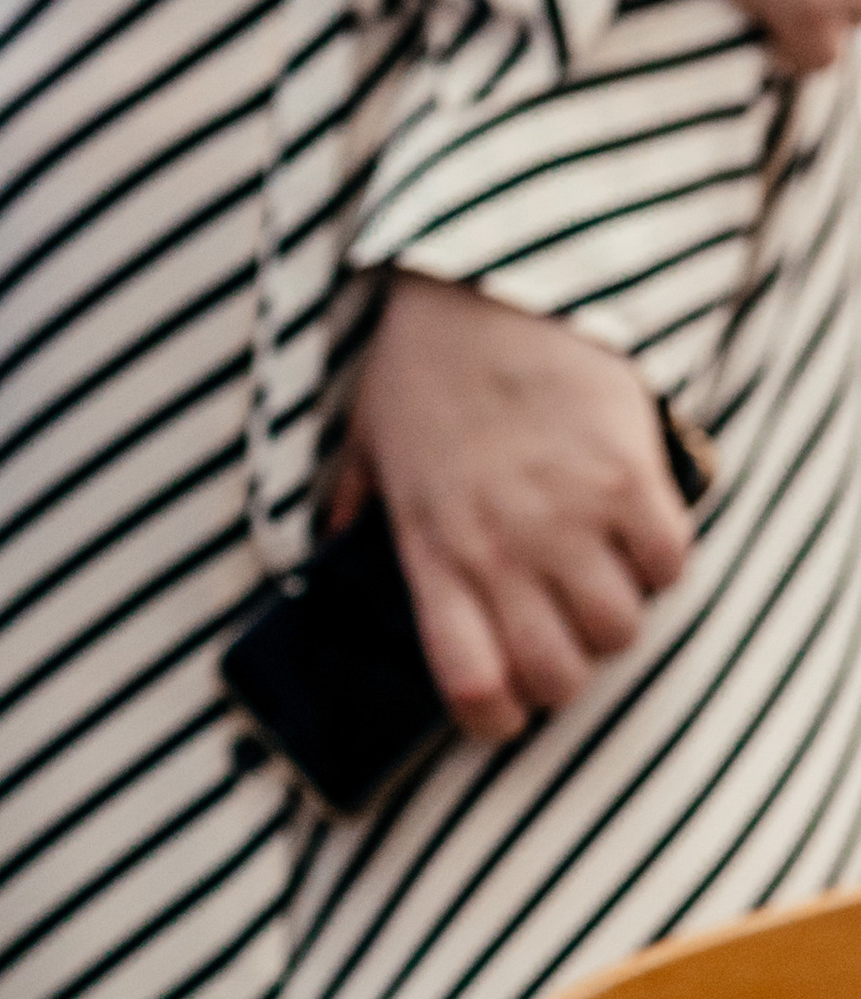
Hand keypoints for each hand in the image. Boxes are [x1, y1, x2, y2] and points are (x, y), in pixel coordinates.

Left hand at [336, 273, 691, 742]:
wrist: (493, 277)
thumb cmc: (426, 359)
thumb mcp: (367, 441)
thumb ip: (353, 507)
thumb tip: (329, 552)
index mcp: (434, 554)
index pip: (470, 685)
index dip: (495, 720)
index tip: (505, 713)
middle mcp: (504, 550)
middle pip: (558, 676)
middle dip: (565, 678)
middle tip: (562, 644)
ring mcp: (571, 516)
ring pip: (619, 630)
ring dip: (615, 622)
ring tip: (602, 587)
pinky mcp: (629, 474)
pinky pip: (668, 561)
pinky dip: (661, 563)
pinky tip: (640, 537)